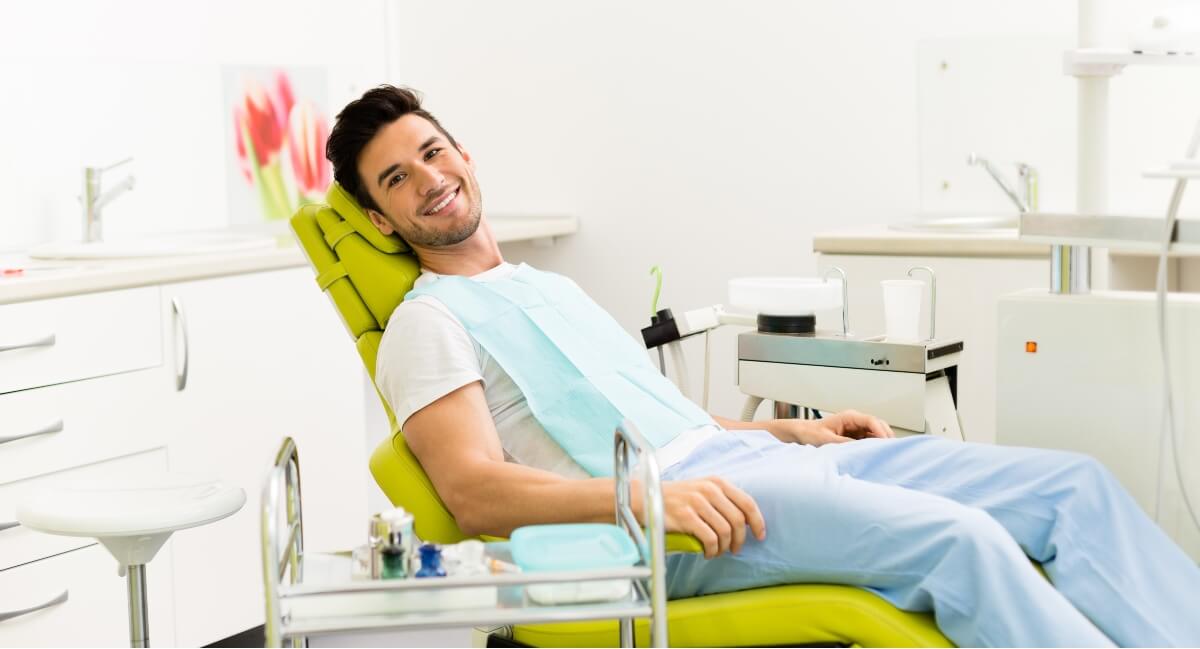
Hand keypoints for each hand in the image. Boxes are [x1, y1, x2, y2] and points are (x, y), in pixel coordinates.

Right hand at [659, 477, 766, 558]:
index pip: (747, 502)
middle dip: (740, 540)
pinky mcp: (685, 516)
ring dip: (725, 547)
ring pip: (725, 531)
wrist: (646, 497)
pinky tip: (708, 553)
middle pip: (738, 520)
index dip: (757, 522)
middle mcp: (709, 490)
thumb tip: (744, 520)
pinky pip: (710, 538)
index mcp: (717, 482)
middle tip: (735, 549)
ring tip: (718, 552)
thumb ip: (722, 499)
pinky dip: (712, 550)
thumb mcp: (702, 489)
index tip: (760, 536)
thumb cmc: (677, 497)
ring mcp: (697, 502)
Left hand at [769, 409, 894, 445]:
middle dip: (886, 438)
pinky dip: (874, 447)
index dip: (881, 432)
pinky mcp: (855, 437)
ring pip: (876, 434)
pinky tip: (875, 456)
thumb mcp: (827, 440)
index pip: (872, 421)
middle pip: (879, 426)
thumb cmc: (811, 433)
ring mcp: (856, 429)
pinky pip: (870, 441)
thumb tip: (861, 450)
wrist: (801, 434)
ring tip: (884, 456)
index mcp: (849, 417)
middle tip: (890, 452)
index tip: (886, 444)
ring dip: (881, 443)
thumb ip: (844, 444)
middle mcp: (855, 421)